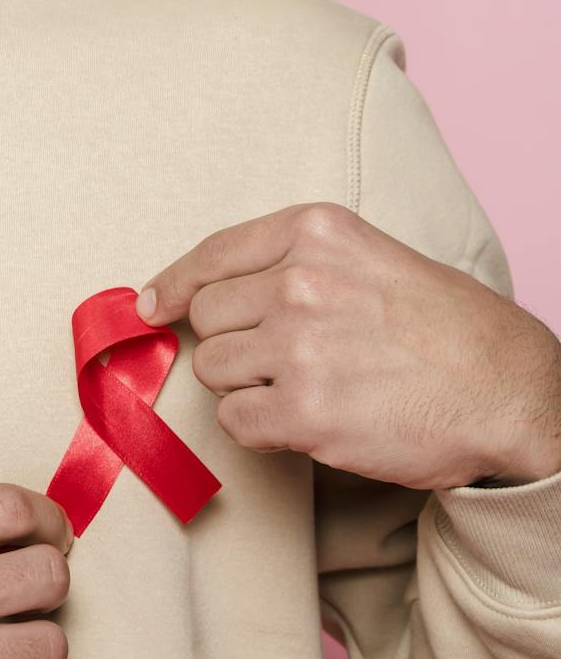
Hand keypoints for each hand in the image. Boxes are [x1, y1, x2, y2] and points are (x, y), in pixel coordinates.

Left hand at [136, 203, 560, 490]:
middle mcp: (300, 280)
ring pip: (214, 370)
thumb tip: (198, 291)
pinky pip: (234, 420)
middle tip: (279, 359)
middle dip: (230, 342)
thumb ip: (292, 262)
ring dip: (246, 387)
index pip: (212, 254)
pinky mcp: (304, 412)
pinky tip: (303, 421)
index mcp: (316, 231)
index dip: (173, 284)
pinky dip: (258, 428)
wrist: (508, 391)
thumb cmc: (445, 327)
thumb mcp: (370, 257)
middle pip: (207, 317)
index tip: (150, 303)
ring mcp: (299, 346)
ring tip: (305, 388)